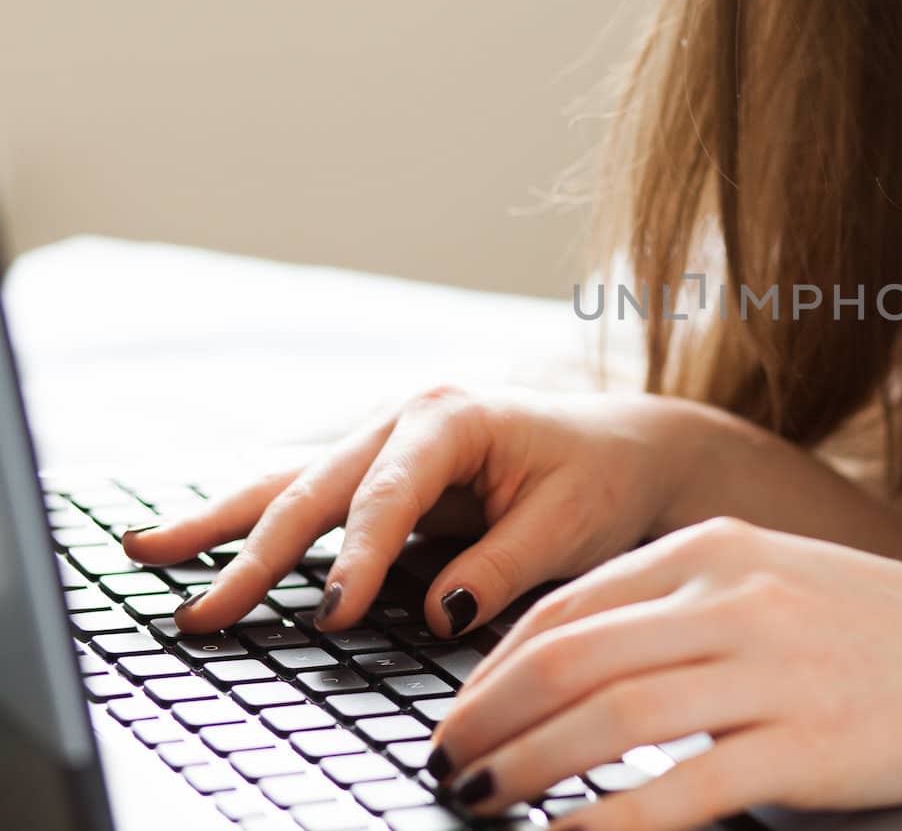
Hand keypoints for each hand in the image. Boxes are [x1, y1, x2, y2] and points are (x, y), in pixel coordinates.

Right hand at [122, 386, 709, 635]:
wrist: (625, 451)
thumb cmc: (602, 480)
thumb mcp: (569, 526)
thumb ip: (500, 568)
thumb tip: (434, 614)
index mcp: (453, 417)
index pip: (387, 495)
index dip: (356, 558)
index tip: (331, 614)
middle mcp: (405, 420)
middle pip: (315, 488)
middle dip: (254, 553)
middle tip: (202, 614)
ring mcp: (384, 443)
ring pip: (290, 484)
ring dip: (222, 523)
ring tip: (144, 552)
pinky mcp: (378, 474)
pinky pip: (307, 499)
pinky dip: (252, 522)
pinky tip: (195, 541)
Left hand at [430, 517, 901, 829]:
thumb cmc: (876, 627)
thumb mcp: (773, 580)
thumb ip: (681, 605)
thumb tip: (574, 663)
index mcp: (716, 548)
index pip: (570, 605)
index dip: (495, 665)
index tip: (459, 711)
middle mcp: (734, 597)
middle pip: (570, 659)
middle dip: (487, 717)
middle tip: (445, 763)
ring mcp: (771, 669)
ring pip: (608, 719)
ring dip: (524, 765)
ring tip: (477, 799)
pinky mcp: (805, 746)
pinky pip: (678, 791)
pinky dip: (604, 823)